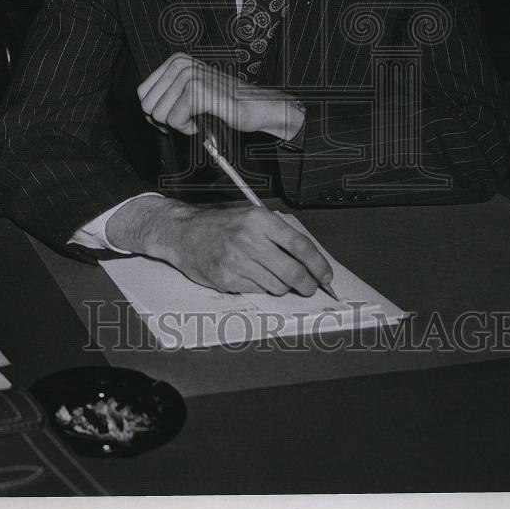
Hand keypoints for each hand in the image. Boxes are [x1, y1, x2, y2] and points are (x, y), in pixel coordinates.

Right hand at [106, 195, 332, 295]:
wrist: (183, 233)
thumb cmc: (221, 225)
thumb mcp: (251, 217)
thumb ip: (278, 235)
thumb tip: (310, 261)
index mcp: (260, 220)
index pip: (301, 246)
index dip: (319, 265)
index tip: (326, 276)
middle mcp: (249, 239)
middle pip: (293, 272)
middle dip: (307, 285)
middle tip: (309, 287)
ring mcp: (237, 261)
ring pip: (277, 286)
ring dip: (282, 286)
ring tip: (274, 276)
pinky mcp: (227, 279)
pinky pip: (257, 291)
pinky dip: (261, 287)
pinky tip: (251, 276)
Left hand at [137, 53, 303, 140]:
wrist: (254, 108)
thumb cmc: (223, 104)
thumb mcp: (188, 94)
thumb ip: (166, 97)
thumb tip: (145, 112)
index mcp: (176, 62)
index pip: (143, 93)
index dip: (156, 111)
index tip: (176, 115)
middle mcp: (181, 65)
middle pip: (148, 105)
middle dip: (166, 120)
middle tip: (188, 119)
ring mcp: (189, 76)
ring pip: (159, 115)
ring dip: (179, 125)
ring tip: (198, 118)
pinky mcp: (198, 90)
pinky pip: (174, 120)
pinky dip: (188, 129)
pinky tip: (202, 122)